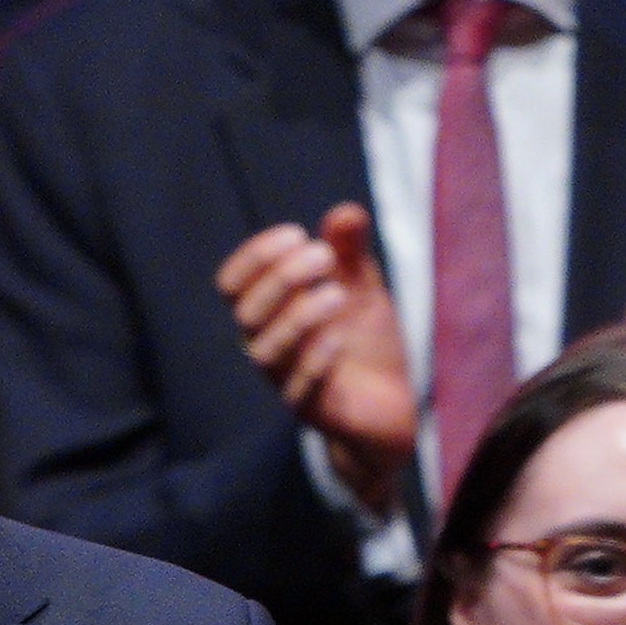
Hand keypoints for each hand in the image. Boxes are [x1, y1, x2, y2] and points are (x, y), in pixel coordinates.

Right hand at [219, 202, 417, 507]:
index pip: (232, 285)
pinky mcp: (313, 412)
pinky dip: (316, 359)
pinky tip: (340, 336)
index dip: (255, 257)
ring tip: (338, 293)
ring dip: (298, 316)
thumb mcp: (361, 288)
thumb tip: (346, 212)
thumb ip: (350, 253)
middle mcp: (267, 347)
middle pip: (245, 313)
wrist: (392, 406)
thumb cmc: (365, 343)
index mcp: (268, 314)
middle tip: (323, 256)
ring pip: (265, 352)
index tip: (296, 233)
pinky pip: (299, 389)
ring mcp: (286, 382)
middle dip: (281, 278)